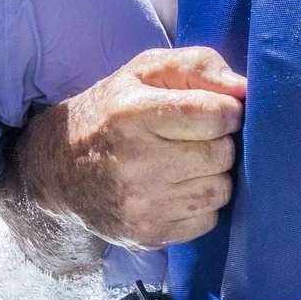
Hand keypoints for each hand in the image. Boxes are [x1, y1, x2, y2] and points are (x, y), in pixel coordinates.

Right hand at [12, 47, 245, 249]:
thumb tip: (243, 89)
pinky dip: (201, 205)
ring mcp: (140, 204)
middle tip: (194, 138)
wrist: (57, 169)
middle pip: (222, 155)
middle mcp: (134, 161)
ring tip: (184, 164)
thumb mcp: (143, 71)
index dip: (226, 111)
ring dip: (212, 175)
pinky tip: (176, 190)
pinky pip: (208, 220)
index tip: (213, 111)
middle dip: (218, 143)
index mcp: (132, 113)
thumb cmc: (111, 112)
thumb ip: (196, 65)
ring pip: (220, 190)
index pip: (215, 115)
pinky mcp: (148, 234)